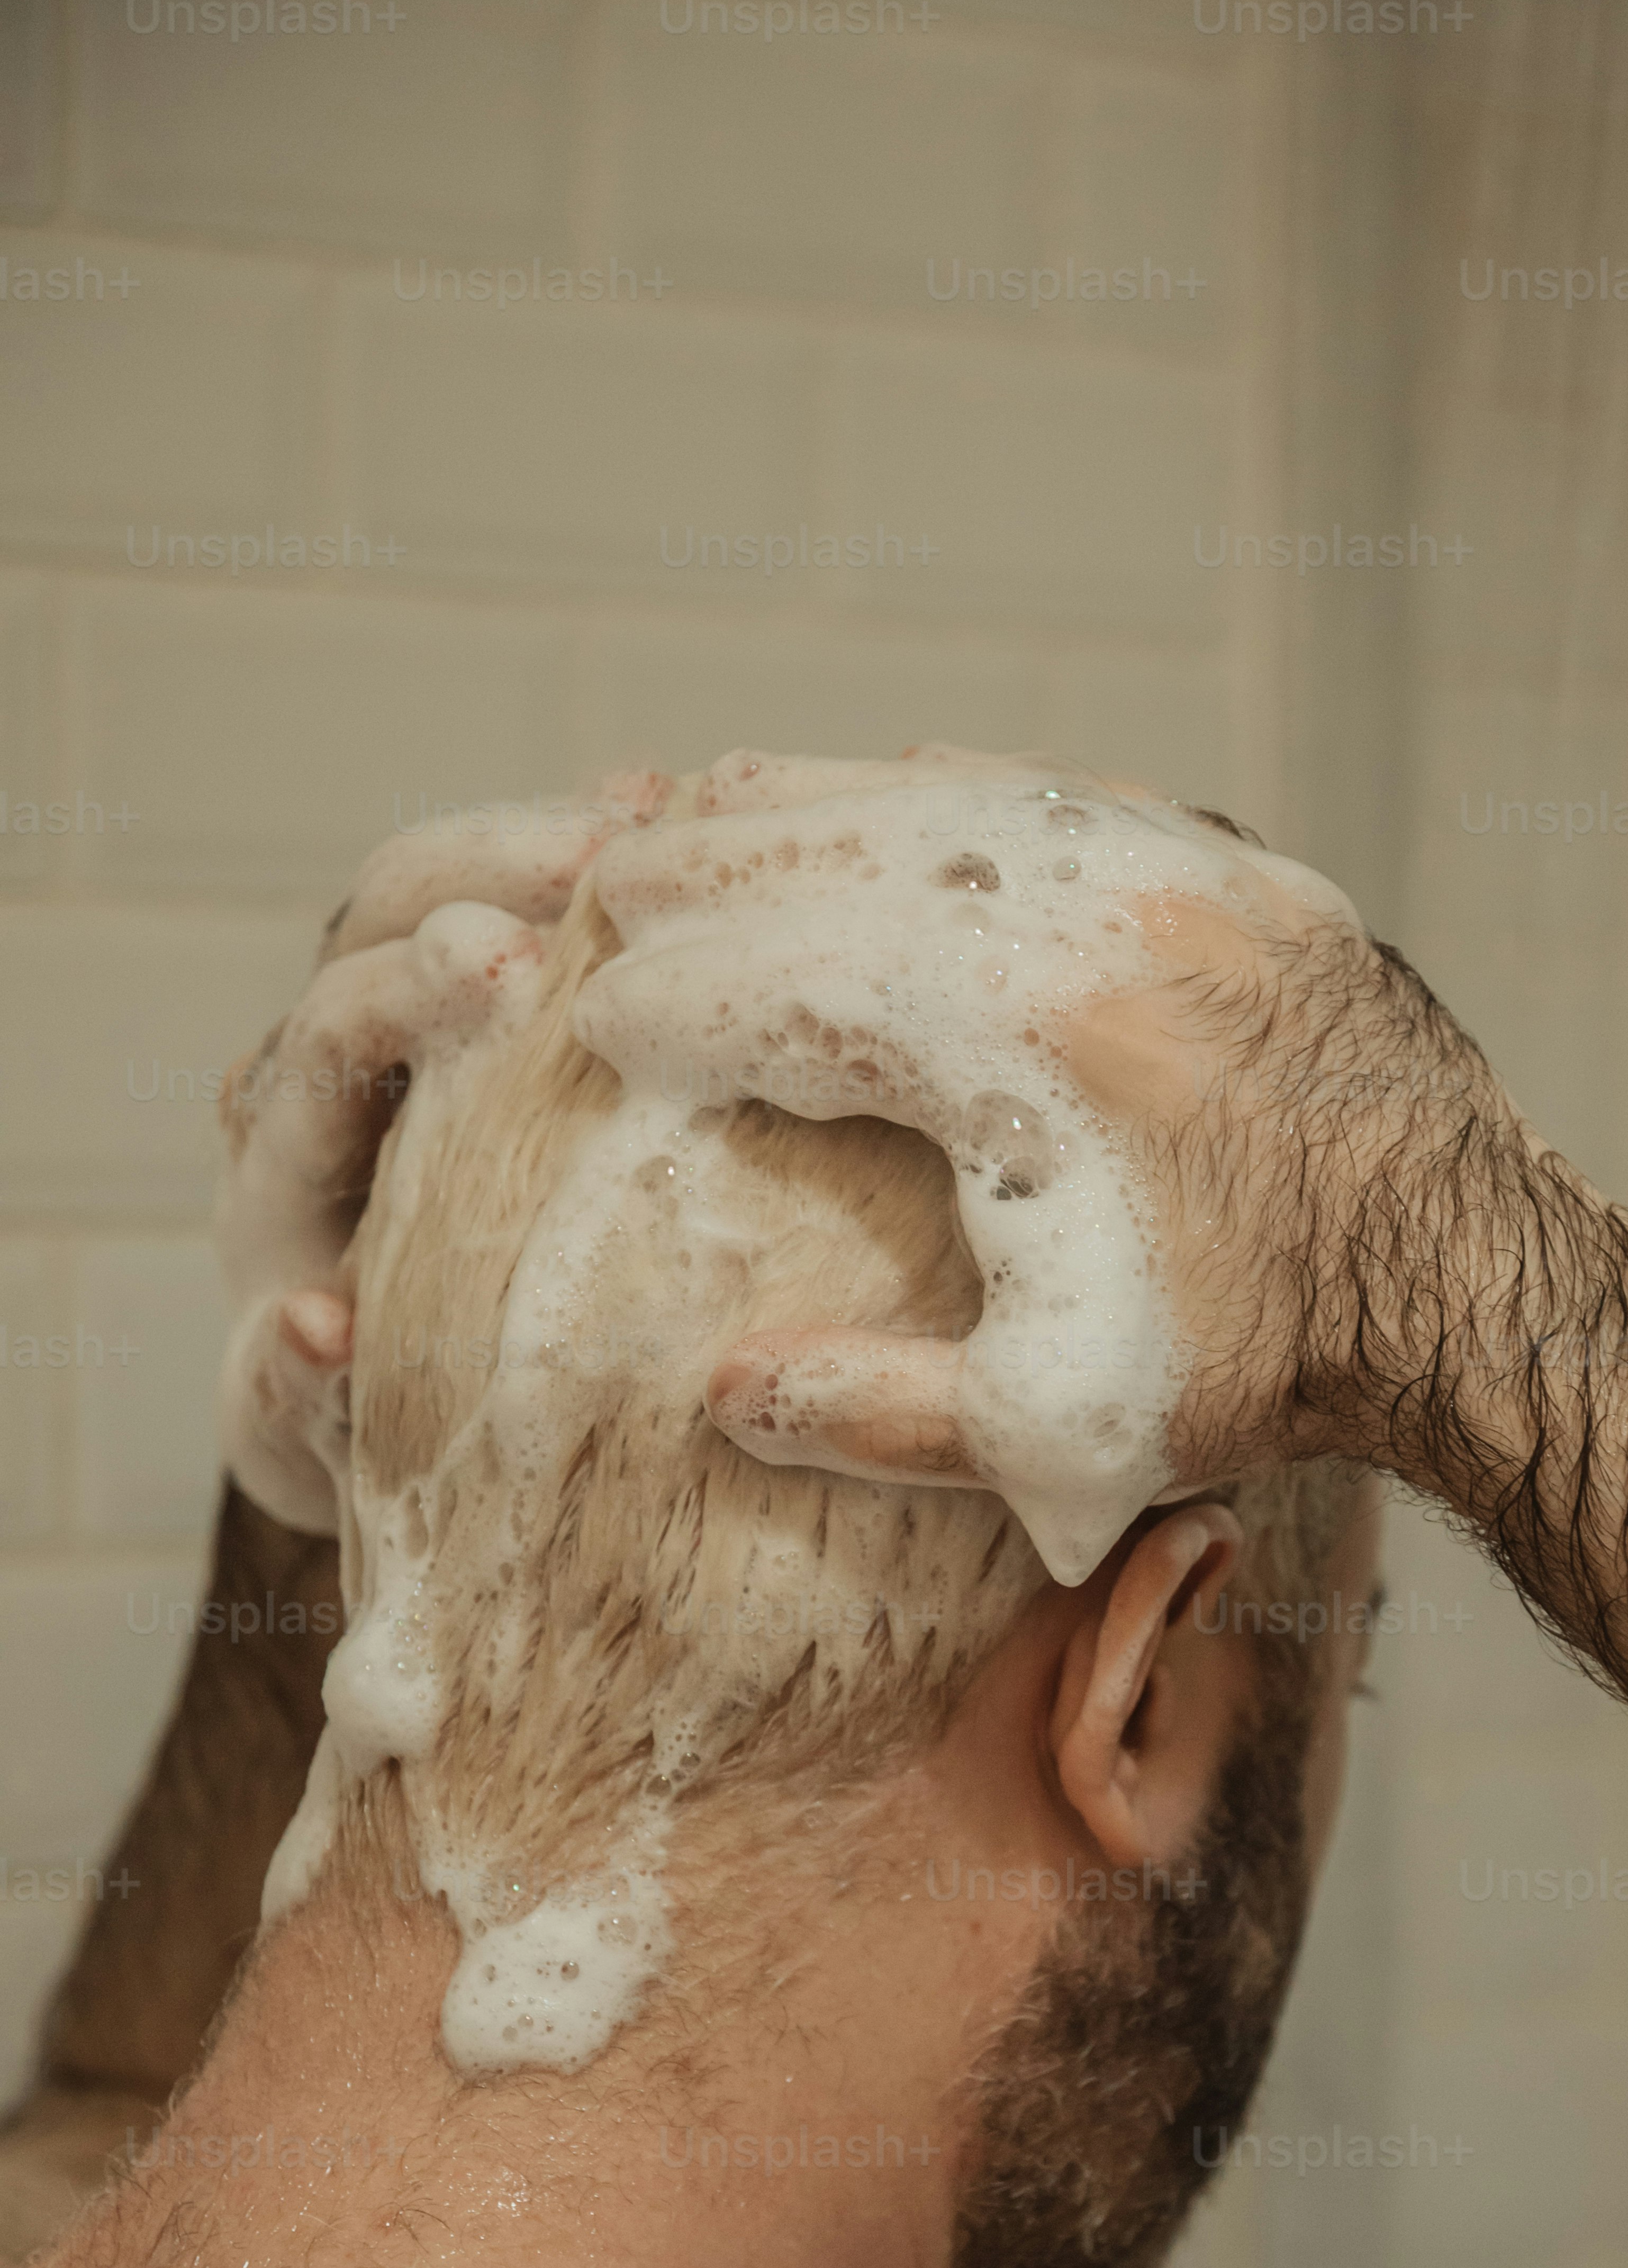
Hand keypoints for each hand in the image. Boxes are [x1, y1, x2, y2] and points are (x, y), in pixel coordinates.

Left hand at [228, 752, 1027, 1528]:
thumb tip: (309, 1322)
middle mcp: (325, 1074)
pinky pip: (537, 904)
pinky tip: (708, 824)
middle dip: (489, 869)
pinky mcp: (486, 1016)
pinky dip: (613, 863)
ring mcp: (410, 1029)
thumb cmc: (361, 1454)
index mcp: (280, 1170)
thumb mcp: (314, 1450)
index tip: (504, 966)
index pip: (328, 1037)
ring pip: (457, 880)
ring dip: (561, 841)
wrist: (395, 1434)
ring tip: (677, 813)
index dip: (407, 990)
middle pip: (379, 911)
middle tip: (605, 865)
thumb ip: (297, 1397)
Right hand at [670, 766, 1517, 1577]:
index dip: (678, 1001)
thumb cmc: (1263, 1367)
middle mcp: (1098, 927)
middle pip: (853, 860)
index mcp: (1023, 1049)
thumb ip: (879, 1415)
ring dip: (828, 802)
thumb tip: (730, 1393)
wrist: (1473, 1293)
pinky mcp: (1253, 881)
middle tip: (612, 874)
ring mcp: (1186, 884)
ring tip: (721, 800)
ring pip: (962, 804)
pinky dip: (975, 792)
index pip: (791, 989)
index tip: (599, 1018)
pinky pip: (1080, 798)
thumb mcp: (1055, 1433)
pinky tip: (914, 784)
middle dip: (716, 868)